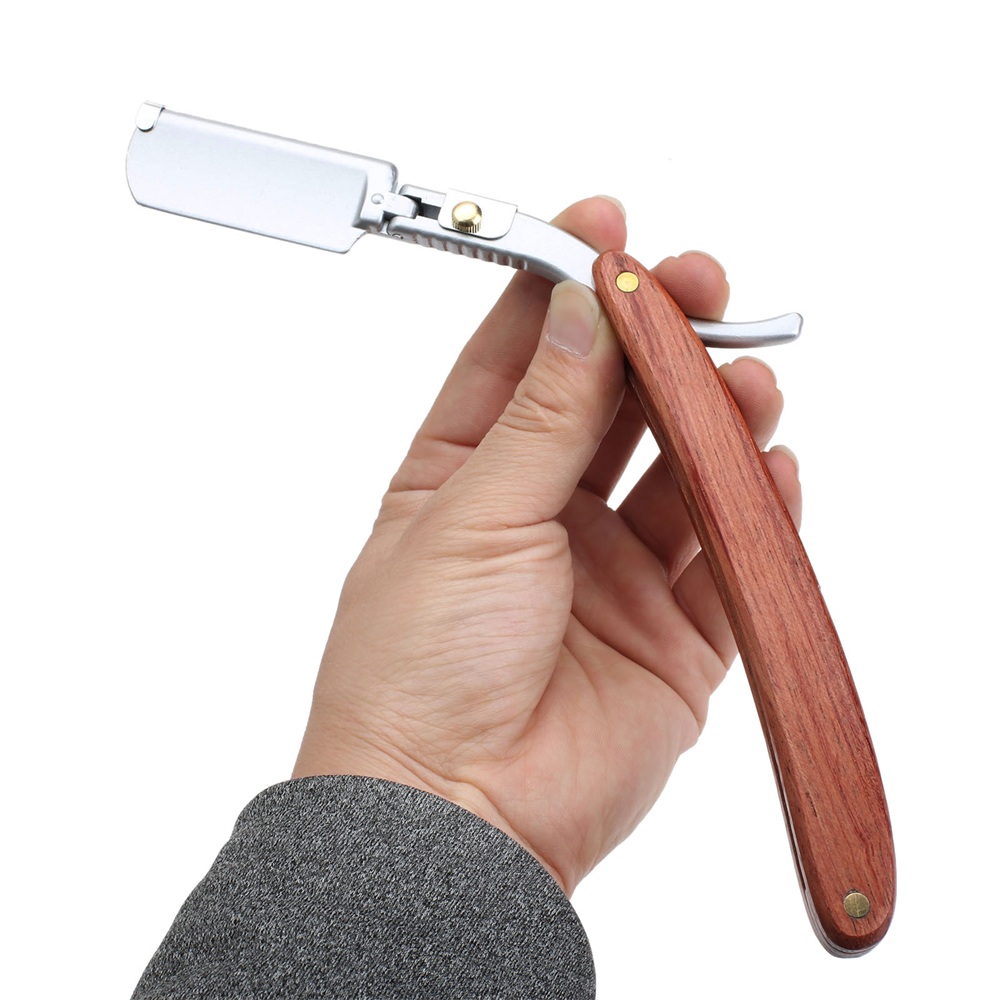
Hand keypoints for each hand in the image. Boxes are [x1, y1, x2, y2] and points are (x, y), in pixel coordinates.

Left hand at [292, 197, 800, 894]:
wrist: (453, 821)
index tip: (603, 230)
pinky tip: (772, 468)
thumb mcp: (474, 516)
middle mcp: (541, 519)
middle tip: (696, 288)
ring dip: (714, 420)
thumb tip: (580, 306)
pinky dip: (756, 513)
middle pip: (612, 405)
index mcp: (465, 480)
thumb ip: (544, 415)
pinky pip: (727, 561)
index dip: (565, 292)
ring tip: (742, 380)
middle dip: (655, 343)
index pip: (522, 360)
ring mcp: (610, 577)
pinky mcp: (671, 639)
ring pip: (679, 474)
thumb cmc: (418, 671)